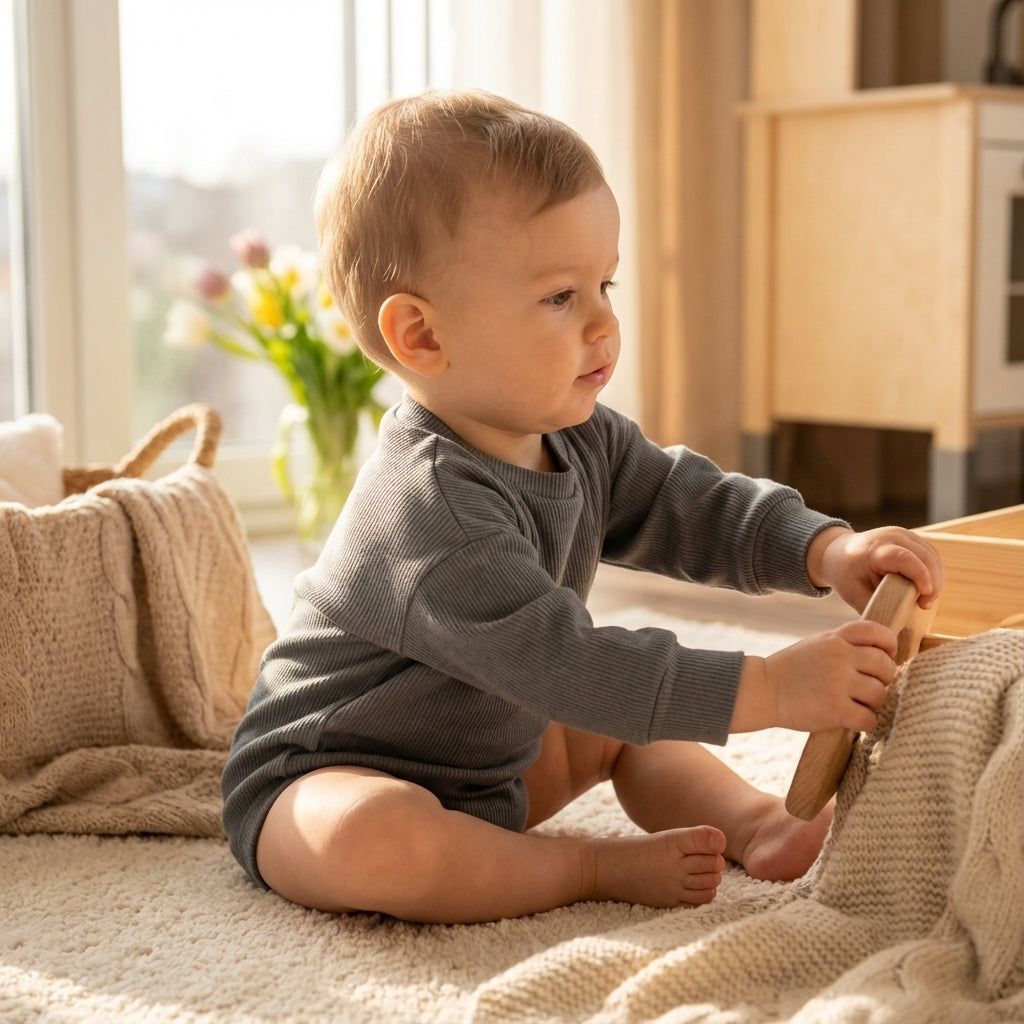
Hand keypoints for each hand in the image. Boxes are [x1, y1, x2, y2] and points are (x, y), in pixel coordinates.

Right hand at [731, 620, 897, 733]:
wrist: (763, 690)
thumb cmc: (792, 669)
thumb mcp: (817, 643)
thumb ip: (846, 644)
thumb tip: (884, 653)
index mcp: (835, 638)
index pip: (877, 633)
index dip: (889, 645)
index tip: (886, 656)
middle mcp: (840, 657)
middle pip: (885, 666)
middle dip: (883, 678)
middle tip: (868, 686)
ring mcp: (839, 683)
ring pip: (880, 694)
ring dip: (872, 702)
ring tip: (856, 703)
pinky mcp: (836, 710)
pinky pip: (869, 718)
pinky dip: (864, 721)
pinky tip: (851, 718)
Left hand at [808, 525, 944, 614]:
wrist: (837, 553)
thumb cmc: (845, 574)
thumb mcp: (853, 593)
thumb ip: (877, 606)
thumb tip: (896, 624)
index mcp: (874, 549)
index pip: (904, 558)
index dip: (920, 575)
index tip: (926, 595)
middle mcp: (892, 536)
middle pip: (924, 556)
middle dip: (933, 582)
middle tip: (924, 605)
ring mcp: (903, 534)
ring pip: (932, 555)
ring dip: (936, 578)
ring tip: (925, 599)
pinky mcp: (911, 538)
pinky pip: (931, 554)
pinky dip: (933, 571)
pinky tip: (926, 588)